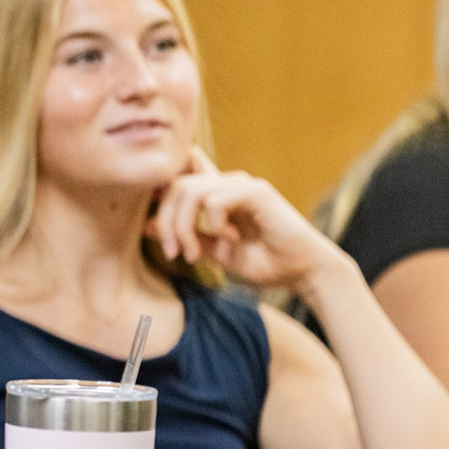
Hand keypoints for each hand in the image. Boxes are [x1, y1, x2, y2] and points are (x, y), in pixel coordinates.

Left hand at [149, 145, 346, 293]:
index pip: (176, 177)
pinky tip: (228, 239)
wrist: (303, 271)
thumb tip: (145, 226)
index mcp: (216, 194)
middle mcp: (227, 183)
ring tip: (194, 253)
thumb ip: (186, 236)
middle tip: (174, 253)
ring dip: (184, 227)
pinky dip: (213, 224)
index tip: (152, 232)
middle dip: (165, 223)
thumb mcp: (215, 252)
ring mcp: (242, 185)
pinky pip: (215, 200)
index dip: (157, 196)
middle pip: (175, 186)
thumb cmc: (264, 261)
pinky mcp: (256, 193)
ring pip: (190, 191)